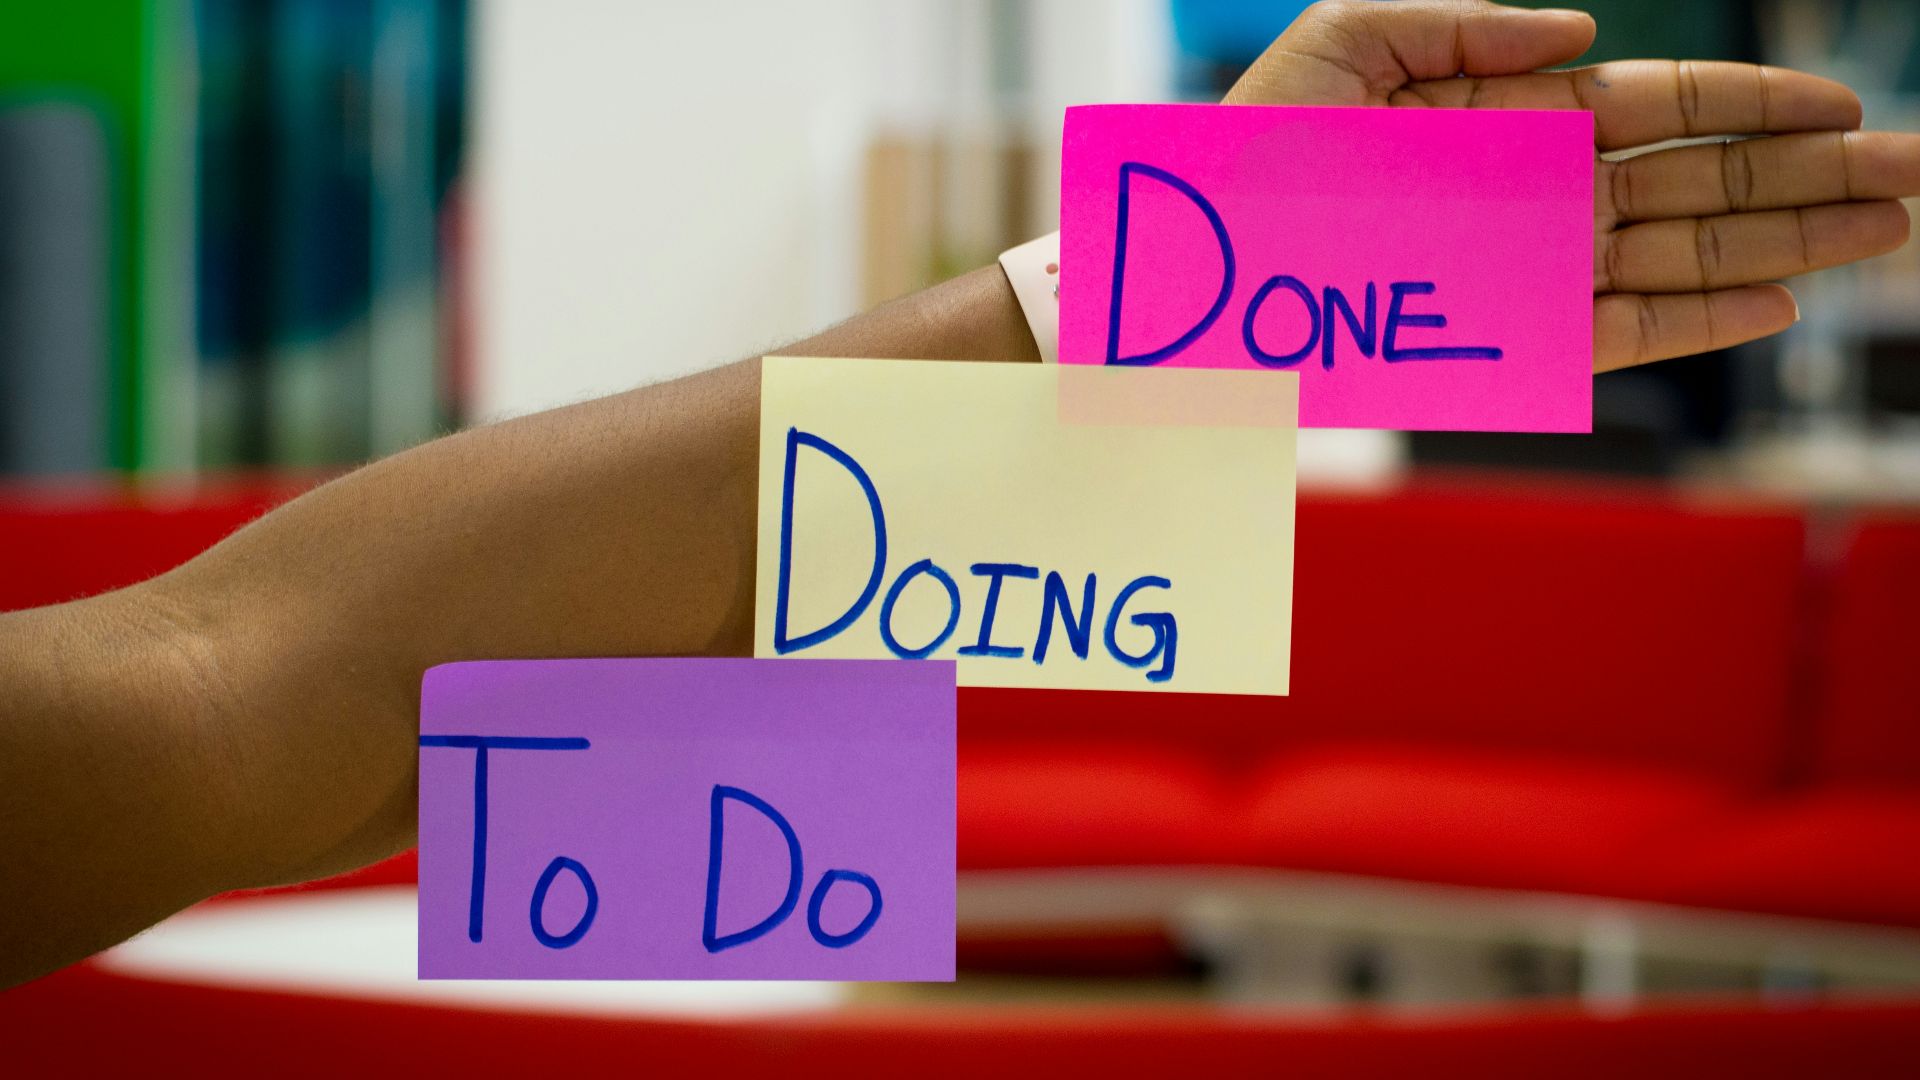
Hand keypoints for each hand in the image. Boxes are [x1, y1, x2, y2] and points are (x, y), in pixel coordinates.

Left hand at [1225, 0, 1919, 370]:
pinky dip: (1700, 322)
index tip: (1842, 102)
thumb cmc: (1253, 150)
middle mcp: (1537, 192)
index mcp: (1511, 115)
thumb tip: (1579, 27)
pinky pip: (1621, 331)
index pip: (1660, 102)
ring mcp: (1531, 267)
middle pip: (1701, 181)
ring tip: (1887, 232)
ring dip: (1789, 247)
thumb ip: (1462, 20)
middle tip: (1915, 175)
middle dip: (1810, 178)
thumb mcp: (1346, 44)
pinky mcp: (1507, 338)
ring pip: (1685, 257)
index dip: (1754, 100)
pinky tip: (1778, 304)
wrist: (1193, 268)